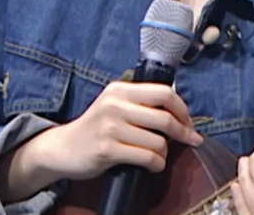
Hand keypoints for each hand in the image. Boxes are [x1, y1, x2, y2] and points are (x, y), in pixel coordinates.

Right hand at [0, 81, 202, 201]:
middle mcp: (115, 104)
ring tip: (159, 154)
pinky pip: (146, 158)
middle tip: (190, 140)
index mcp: (120, 89)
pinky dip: (156, 164)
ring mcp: (110, 127)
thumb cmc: (96, 127)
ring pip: (158, 141)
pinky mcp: (107, 150)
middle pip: (164, 117)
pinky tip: (153, 165)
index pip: (163, 92)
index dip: (182, 108)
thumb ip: (140, 103)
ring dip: (165, 152)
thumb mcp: (114, 105)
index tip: (189, 122)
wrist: (64, 148)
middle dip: (183, 131)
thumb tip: (178, 110)